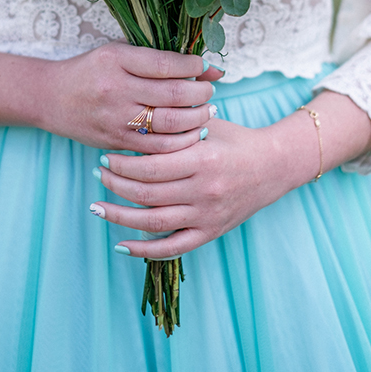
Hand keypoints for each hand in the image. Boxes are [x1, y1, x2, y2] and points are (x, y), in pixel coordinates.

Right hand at [40, 41, 222, 152]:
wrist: (51, 97)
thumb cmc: (92, 70)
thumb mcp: (120, 53)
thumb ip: (160, 58)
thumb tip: (208, 67)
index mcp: (117, 59)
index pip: (167, 63)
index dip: (193, 66)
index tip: (202, 67)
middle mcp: (117, 88)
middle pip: (173, 95)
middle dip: (201, 94)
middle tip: (208, 91)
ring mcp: (116, 118)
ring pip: (170, 124)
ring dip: (197, 118)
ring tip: (205, 111)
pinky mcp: (116, 141)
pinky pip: (158, 147)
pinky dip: (181, 141)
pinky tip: (191, 133)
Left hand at [90, 117, 292, 257]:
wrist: (273, 166)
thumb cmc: (235, 139)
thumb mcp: (207, 123)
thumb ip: (175, 125)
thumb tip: (132, 121)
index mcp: (202, 158)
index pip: (151, 167)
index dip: (122, 164)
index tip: (105, 156)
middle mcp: (204, 190)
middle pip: (147, 194)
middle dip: (115, 185)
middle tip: (98, 174)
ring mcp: (207, 215)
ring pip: (154, 222)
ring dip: (120, 216)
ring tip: (97, 206)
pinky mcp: (211, 232)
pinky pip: (173, 248)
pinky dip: (144, 250)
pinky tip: (120, 245)